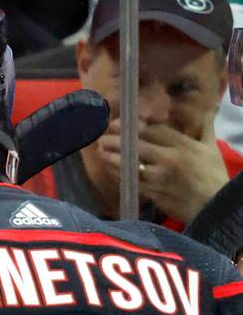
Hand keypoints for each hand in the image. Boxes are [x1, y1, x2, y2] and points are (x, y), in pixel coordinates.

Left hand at [94, 118, 228, 222]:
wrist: (215, 206)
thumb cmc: (213, 175)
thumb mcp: (211, 148)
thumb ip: (204, 128)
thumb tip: (207, 109)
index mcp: (183, 145)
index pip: (152, 130)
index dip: (132, 126)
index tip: (117, 124)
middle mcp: (169, 158)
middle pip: (136, 145)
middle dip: (116, 140)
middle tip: (102, 137)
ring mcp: (159, 177)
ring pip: (129, 164)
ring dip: (112, 157)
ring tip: (101, 151)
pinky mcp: (153, 192)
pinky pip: (131, 181)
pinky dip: (119, 174)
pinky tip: (110, 169)